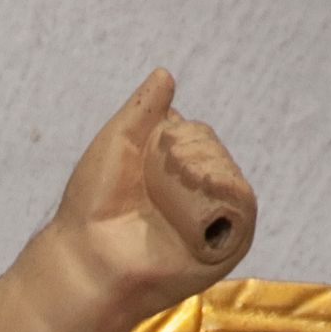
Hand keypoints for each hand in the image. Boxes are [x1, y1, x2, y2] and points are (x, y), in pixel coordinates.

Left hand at [56, 69, 255, 318]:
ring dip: (204, 168)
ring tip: (170, 185)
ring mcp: (210, 222)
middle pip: (215, 152)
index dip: (180, 134)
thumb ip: (143, 109)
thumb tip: (165, 73)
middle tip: (156, 176)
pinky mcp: (224, 247)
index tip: (150, 153)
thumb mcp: (117, 143)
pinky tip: (203, 187)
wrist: (88, 257)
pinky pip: (243, 207)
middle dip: (191, 151)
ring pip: (228, 175)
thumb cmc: (92, 207)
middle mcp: (195, 197)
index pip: (199, 135)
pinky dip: (228, 190)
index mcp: (174, 174)